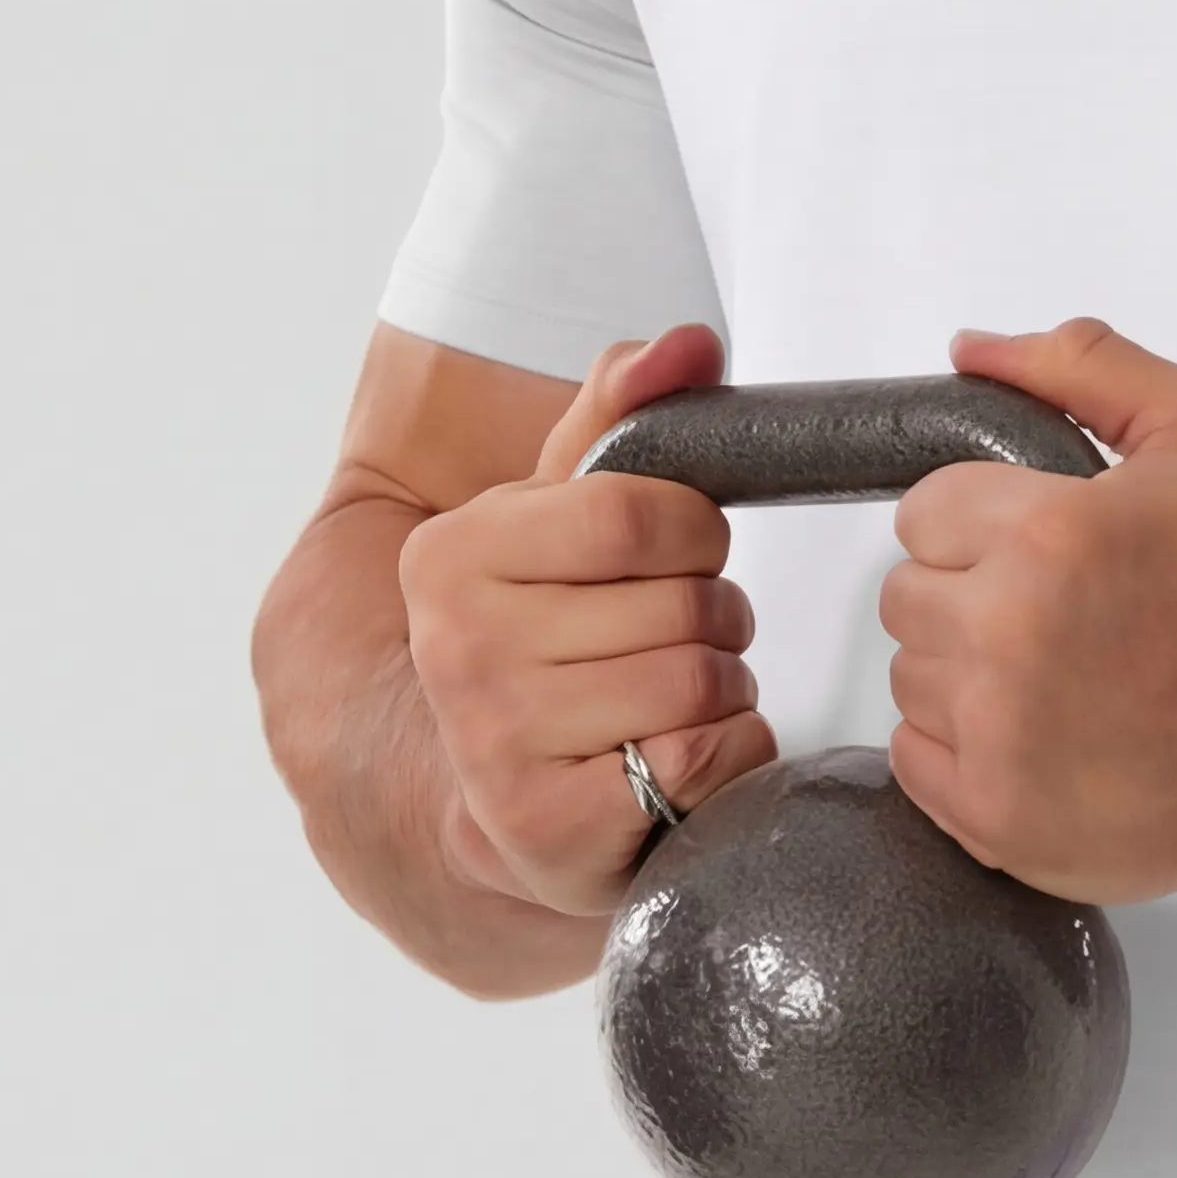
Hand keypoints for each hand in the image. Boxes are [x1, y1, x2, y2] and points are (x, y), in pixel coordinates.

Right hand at [397, 324, 777, 920]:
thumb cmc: (554, 635)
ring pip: (701, 683)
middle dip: (715, 616)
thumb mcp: (567, 511)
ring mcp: (495, 749)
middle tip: (675, 638)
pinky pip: (710, 760)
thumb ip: (623, 412)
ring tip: (672, 698)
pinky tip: (675, 757)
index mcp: (448, 555)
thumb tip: (690, 344)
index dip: (691, 533)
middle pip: (679, 604)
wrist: (506, 794)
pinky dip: (729, 753)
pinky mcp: (550, 833)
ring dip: (724, 688)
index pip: (631, 513)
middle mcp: (454, 651)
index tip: (677, 554)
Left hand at [878, 319, 1176, 903]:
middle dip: (972, 594)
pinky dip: (964, 747)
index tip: (1044, 548)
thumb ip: (1083, 365)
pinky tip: (1042, 733)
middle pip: (906, 596)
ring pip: (910, 677)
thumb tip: (971, 349)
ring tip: (1059, 675)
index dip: (984, 523)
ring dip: (967, 671)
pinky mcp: (994, 816)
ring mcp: (996, 735)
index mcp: (1046, 535)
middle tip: (1058, 613)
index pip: (924, 512)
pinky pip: (914, 758)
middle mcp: (1007, 635)